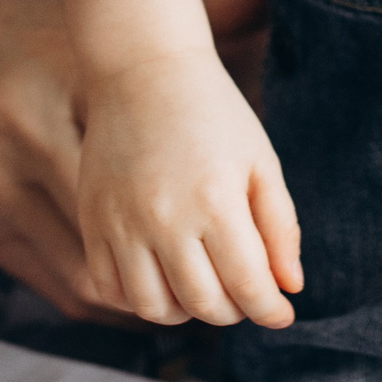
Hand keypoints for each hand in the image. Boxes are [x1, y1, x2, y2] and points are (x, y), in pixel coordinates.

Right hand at [78, 46, 301, 327]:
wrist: (144, 67)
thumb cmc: (213, 112)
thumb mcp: (260, 159)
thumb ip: (280, 227)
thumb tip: (290, 288)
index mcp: (215, 199)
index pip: (248, 287)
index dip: (271, 310)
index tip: (281, 313)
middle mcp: (164, 218)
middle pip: (203, 305)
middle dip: (234, 310)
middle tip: (244, 291)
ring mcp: (121, 221)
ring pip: (153, 308)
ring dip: (185, 311)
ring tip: (203, 283)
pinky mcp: (92, 219)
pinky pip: (109, 287)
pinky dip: (138, 297)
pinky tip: (162, 275)